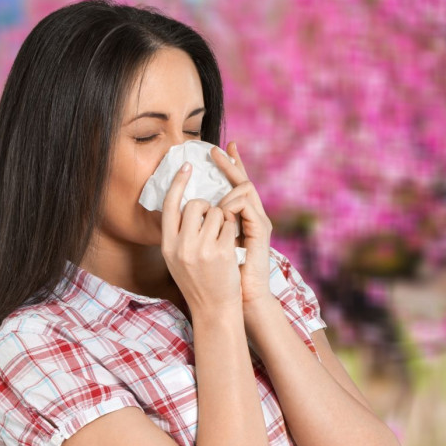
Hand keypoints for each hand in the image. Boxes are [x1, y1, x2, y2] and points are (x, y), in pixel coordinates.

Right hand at [160, 160, 242, 316]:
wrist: (214, 310)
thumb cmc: (199, 283)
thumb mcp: (177, 260)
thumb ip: (178, 235)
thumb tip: (185, 207)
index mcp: (167, 245)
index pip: (168, 205)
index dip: (178, 183)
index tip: (187, 166)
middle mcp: (180, 245)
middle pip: (196, 204)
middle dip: (209, 208)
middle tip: (214, 223)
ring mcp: (200, 248)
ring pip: (216, 212)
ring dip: (224, 220)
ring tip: (222, 241)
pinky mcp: (220, 252)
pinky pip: (230, 225)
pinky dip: (233, 231)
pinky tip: (231, 248)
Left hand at [211, 141, 274, 306]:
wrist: (239, 298)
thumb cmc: (220, 278)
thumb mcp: (205, 246)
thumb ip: (200, 228)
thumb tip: (183, 212)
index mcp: (238, 218)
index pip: (235, 186)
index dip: (230, 166)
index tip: (221, 147)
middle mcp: (251, 216)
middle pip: (242, 180)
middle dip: (230, 163)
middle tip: (216, 149)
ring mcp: (258, 221)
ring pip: (244, 188)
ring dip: (227, 187)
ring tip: (217, 200)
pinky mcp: (262, 229)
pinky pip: (245, 204)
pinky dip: (231, 202)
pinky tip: (222, 209)